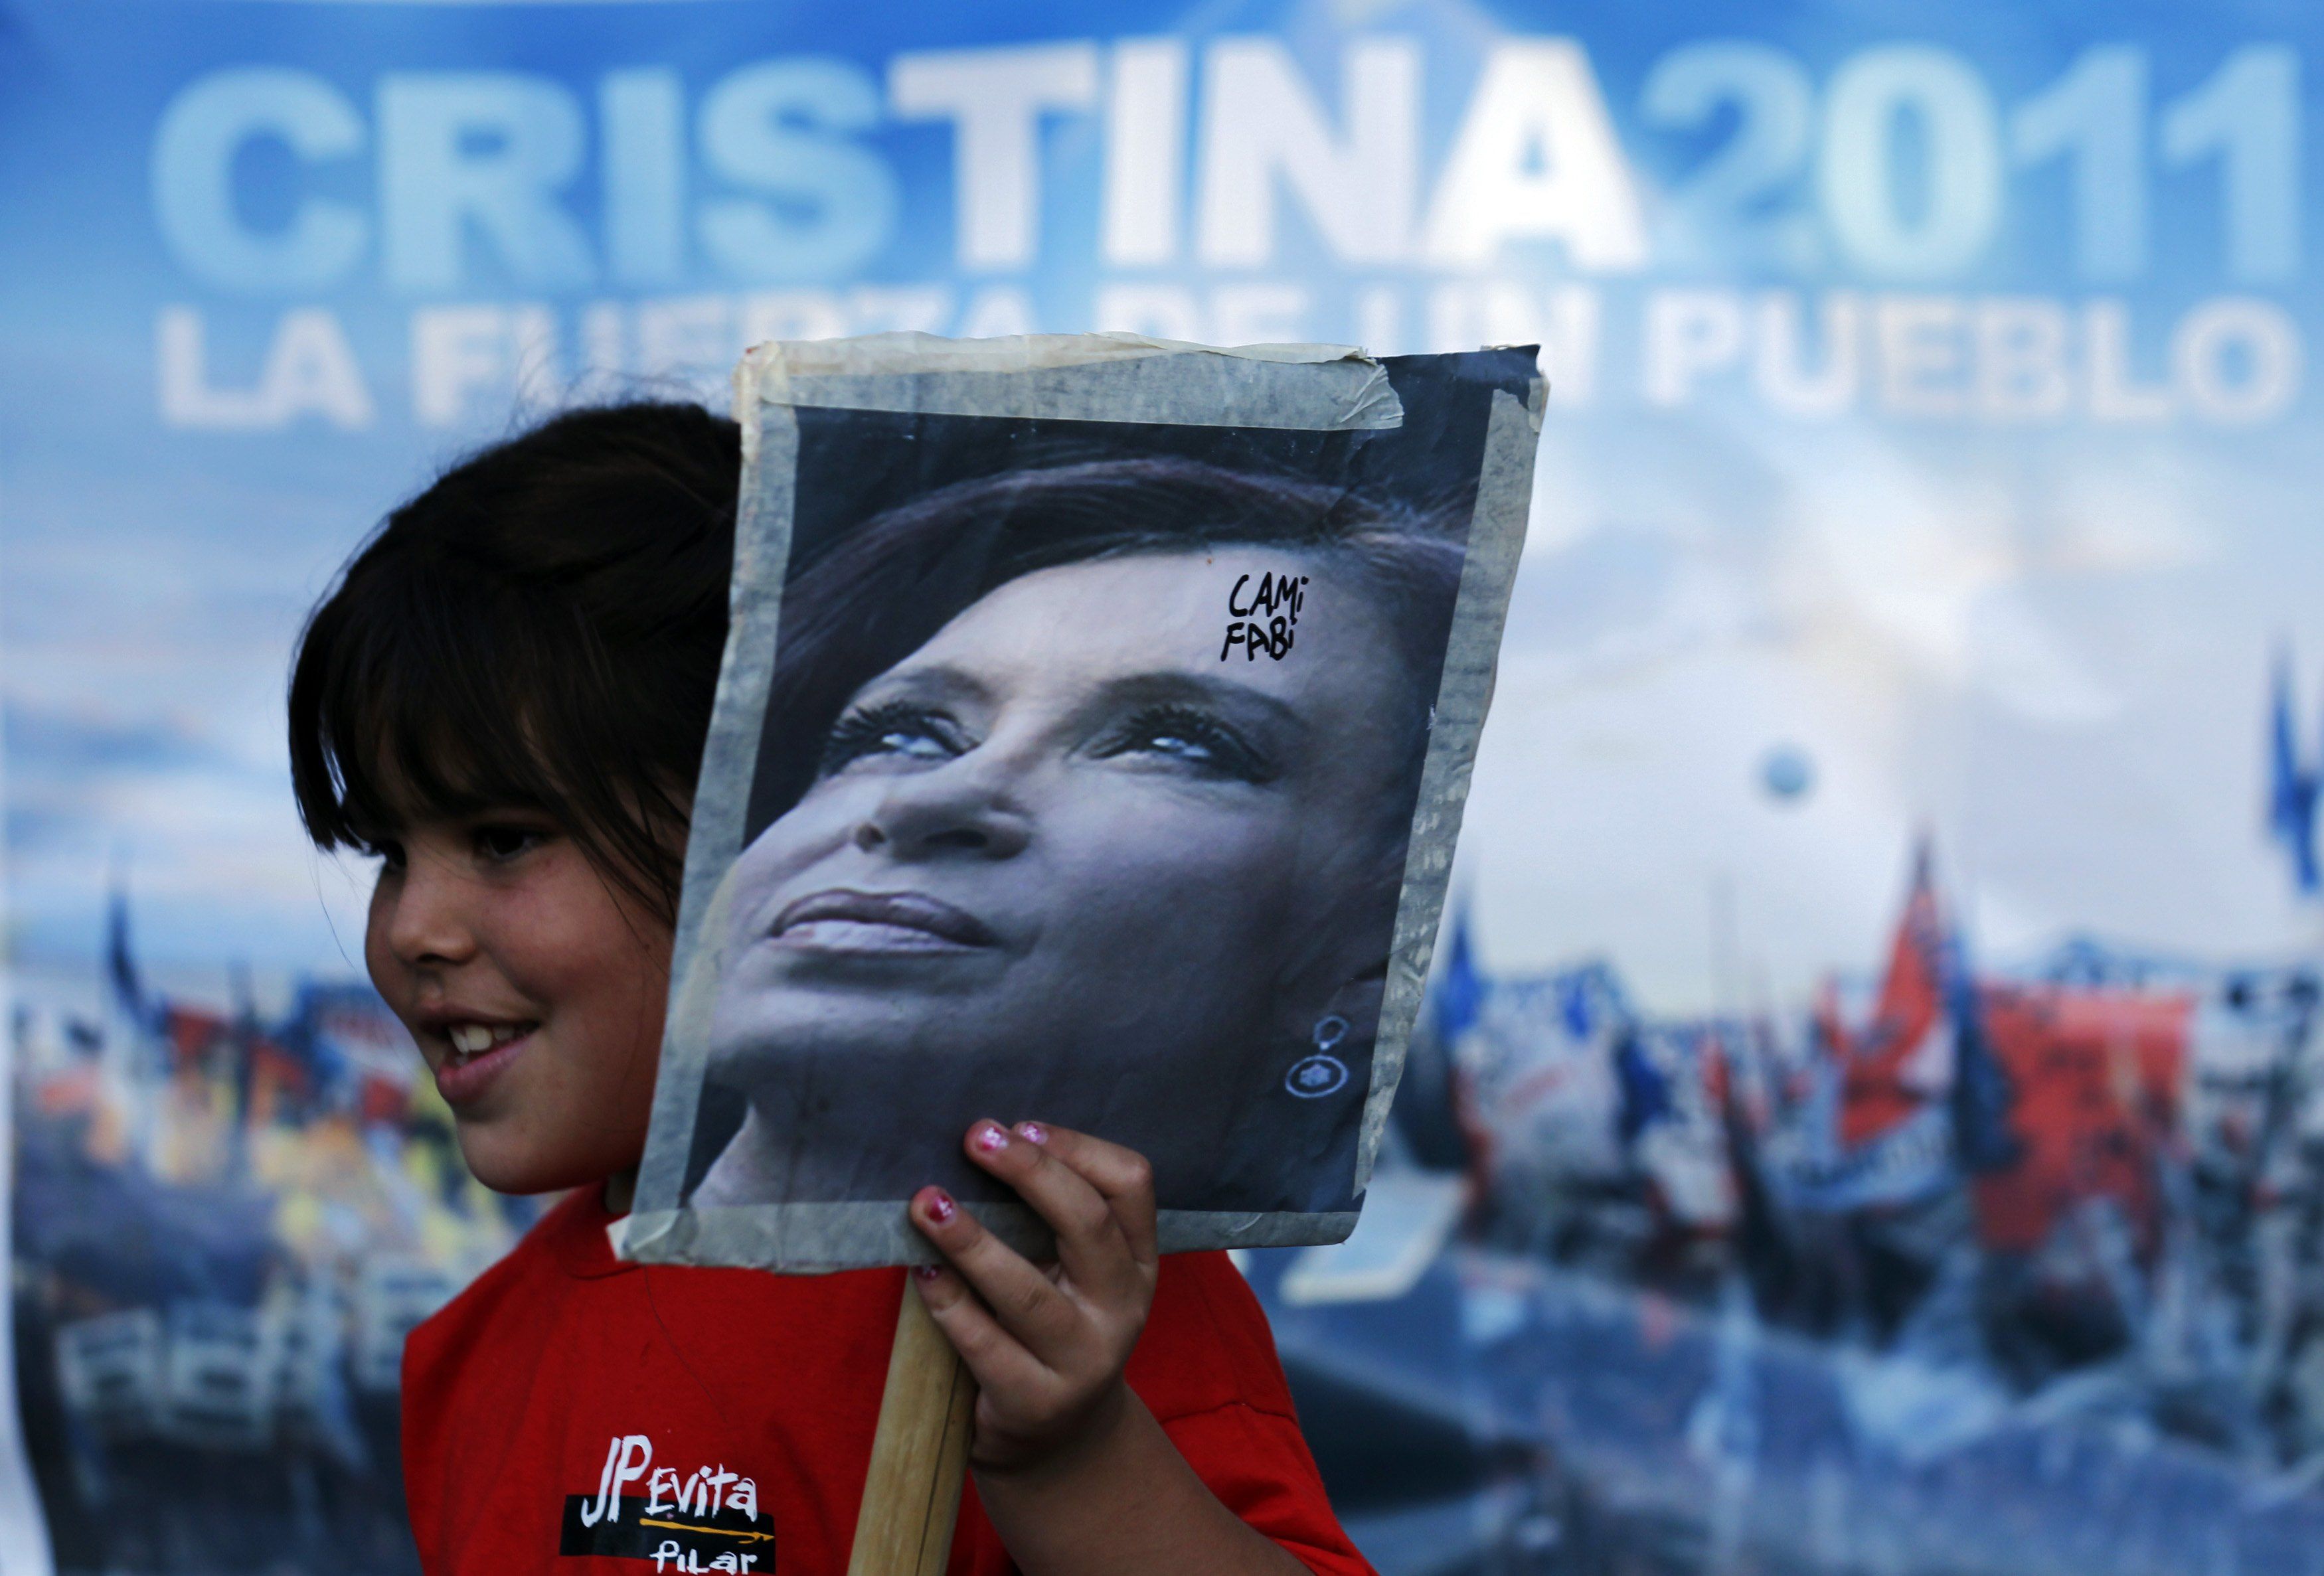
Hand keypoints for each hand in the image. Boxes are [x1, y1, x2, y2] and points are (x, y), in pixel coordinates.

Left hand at [908, 1120, 1158, 1475]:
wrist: (1056, 1439)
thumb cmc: (1049, 1325)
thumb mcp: (1071, 1270)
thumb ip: (1044, 1217)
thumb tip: (979, 1142)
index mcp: (1136, 1260)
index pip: (1131, 1185)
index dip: (1077, 1147)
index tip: (1019, 1124)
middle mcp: (1122, 1306)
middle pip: (1088, 1225)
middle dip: (1030, 1173)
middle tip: (974, 1138)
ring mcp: (1084, 1360)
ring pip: (1028, 1292)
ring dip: (973, 1240)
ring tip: (928, 1203)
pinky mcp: (1035, 1402)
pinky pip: (984, 1345)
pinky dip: (948, 1304)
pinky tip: (922, 1273)